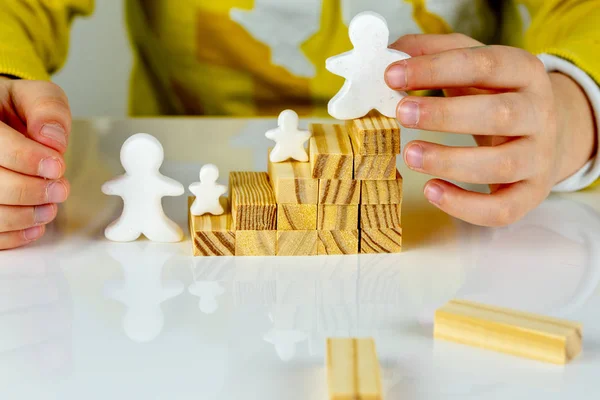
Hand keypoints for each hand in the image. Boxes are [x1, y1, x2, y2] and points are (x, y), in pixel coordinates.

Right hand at [0, 77, 70, 248]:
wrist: (0, 122)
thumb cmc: (14, 110)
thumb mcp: (34, 96)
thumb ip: (46, 109)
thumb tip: (52, 139)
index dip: (27, 158)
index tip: (57, 165)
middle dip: (30, 191)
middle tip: (60, 190)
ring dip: (22, 216)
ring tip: (50, 208)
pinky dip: (13, 235)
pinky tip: (34, 226)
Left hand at [385, 34, 595, 226]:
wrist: (542, 132)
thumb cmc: (493, 95)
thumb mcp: (472, 64)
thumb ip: (434, 52)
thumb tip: (392, 53)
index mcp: (524, 72)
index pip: (484, 65)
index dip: (436, 69)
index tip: (392, 76)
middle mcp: (539, 113)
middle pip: (499, 114)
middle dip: (445, 115)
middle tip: (401, 113)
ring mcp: (539, 157)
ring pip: (502, 164)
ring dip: (451, 161)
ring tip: (409, 155)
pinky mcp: (531, 193)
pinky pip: (503, 209)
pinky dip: (466, 206)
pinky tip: (432, 190)